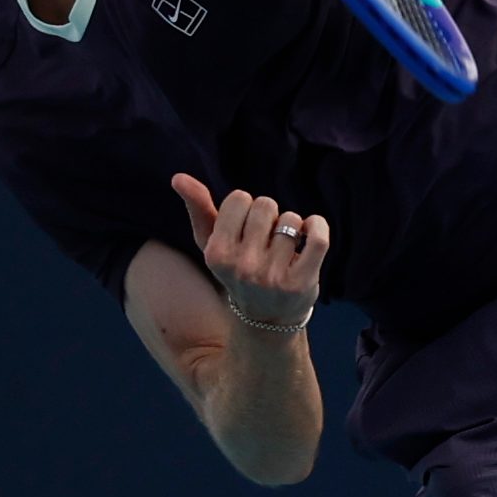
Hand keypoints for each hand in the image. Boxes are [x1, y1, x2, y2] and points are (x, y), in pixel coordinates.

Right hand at [172, 174, 330, 325]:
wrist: (267, 318)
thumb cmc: (238, 269)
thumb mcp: (213, 243)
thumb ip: (198, 208)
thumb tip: (179, 177)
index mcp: (217, 253)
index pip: (240, 198)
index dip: (247, 208)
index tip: (246, 228)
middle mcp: (242, 266)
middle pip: (266, 205)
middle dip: (269, 216)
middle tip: (266, 240)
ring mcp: (273, 276)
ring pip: (291, 219)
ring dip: (292, 227)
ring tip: (284, 249)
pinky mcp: (302, 282)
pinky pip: (318, 237)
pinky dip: (318, 226)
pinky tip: (310, 233)